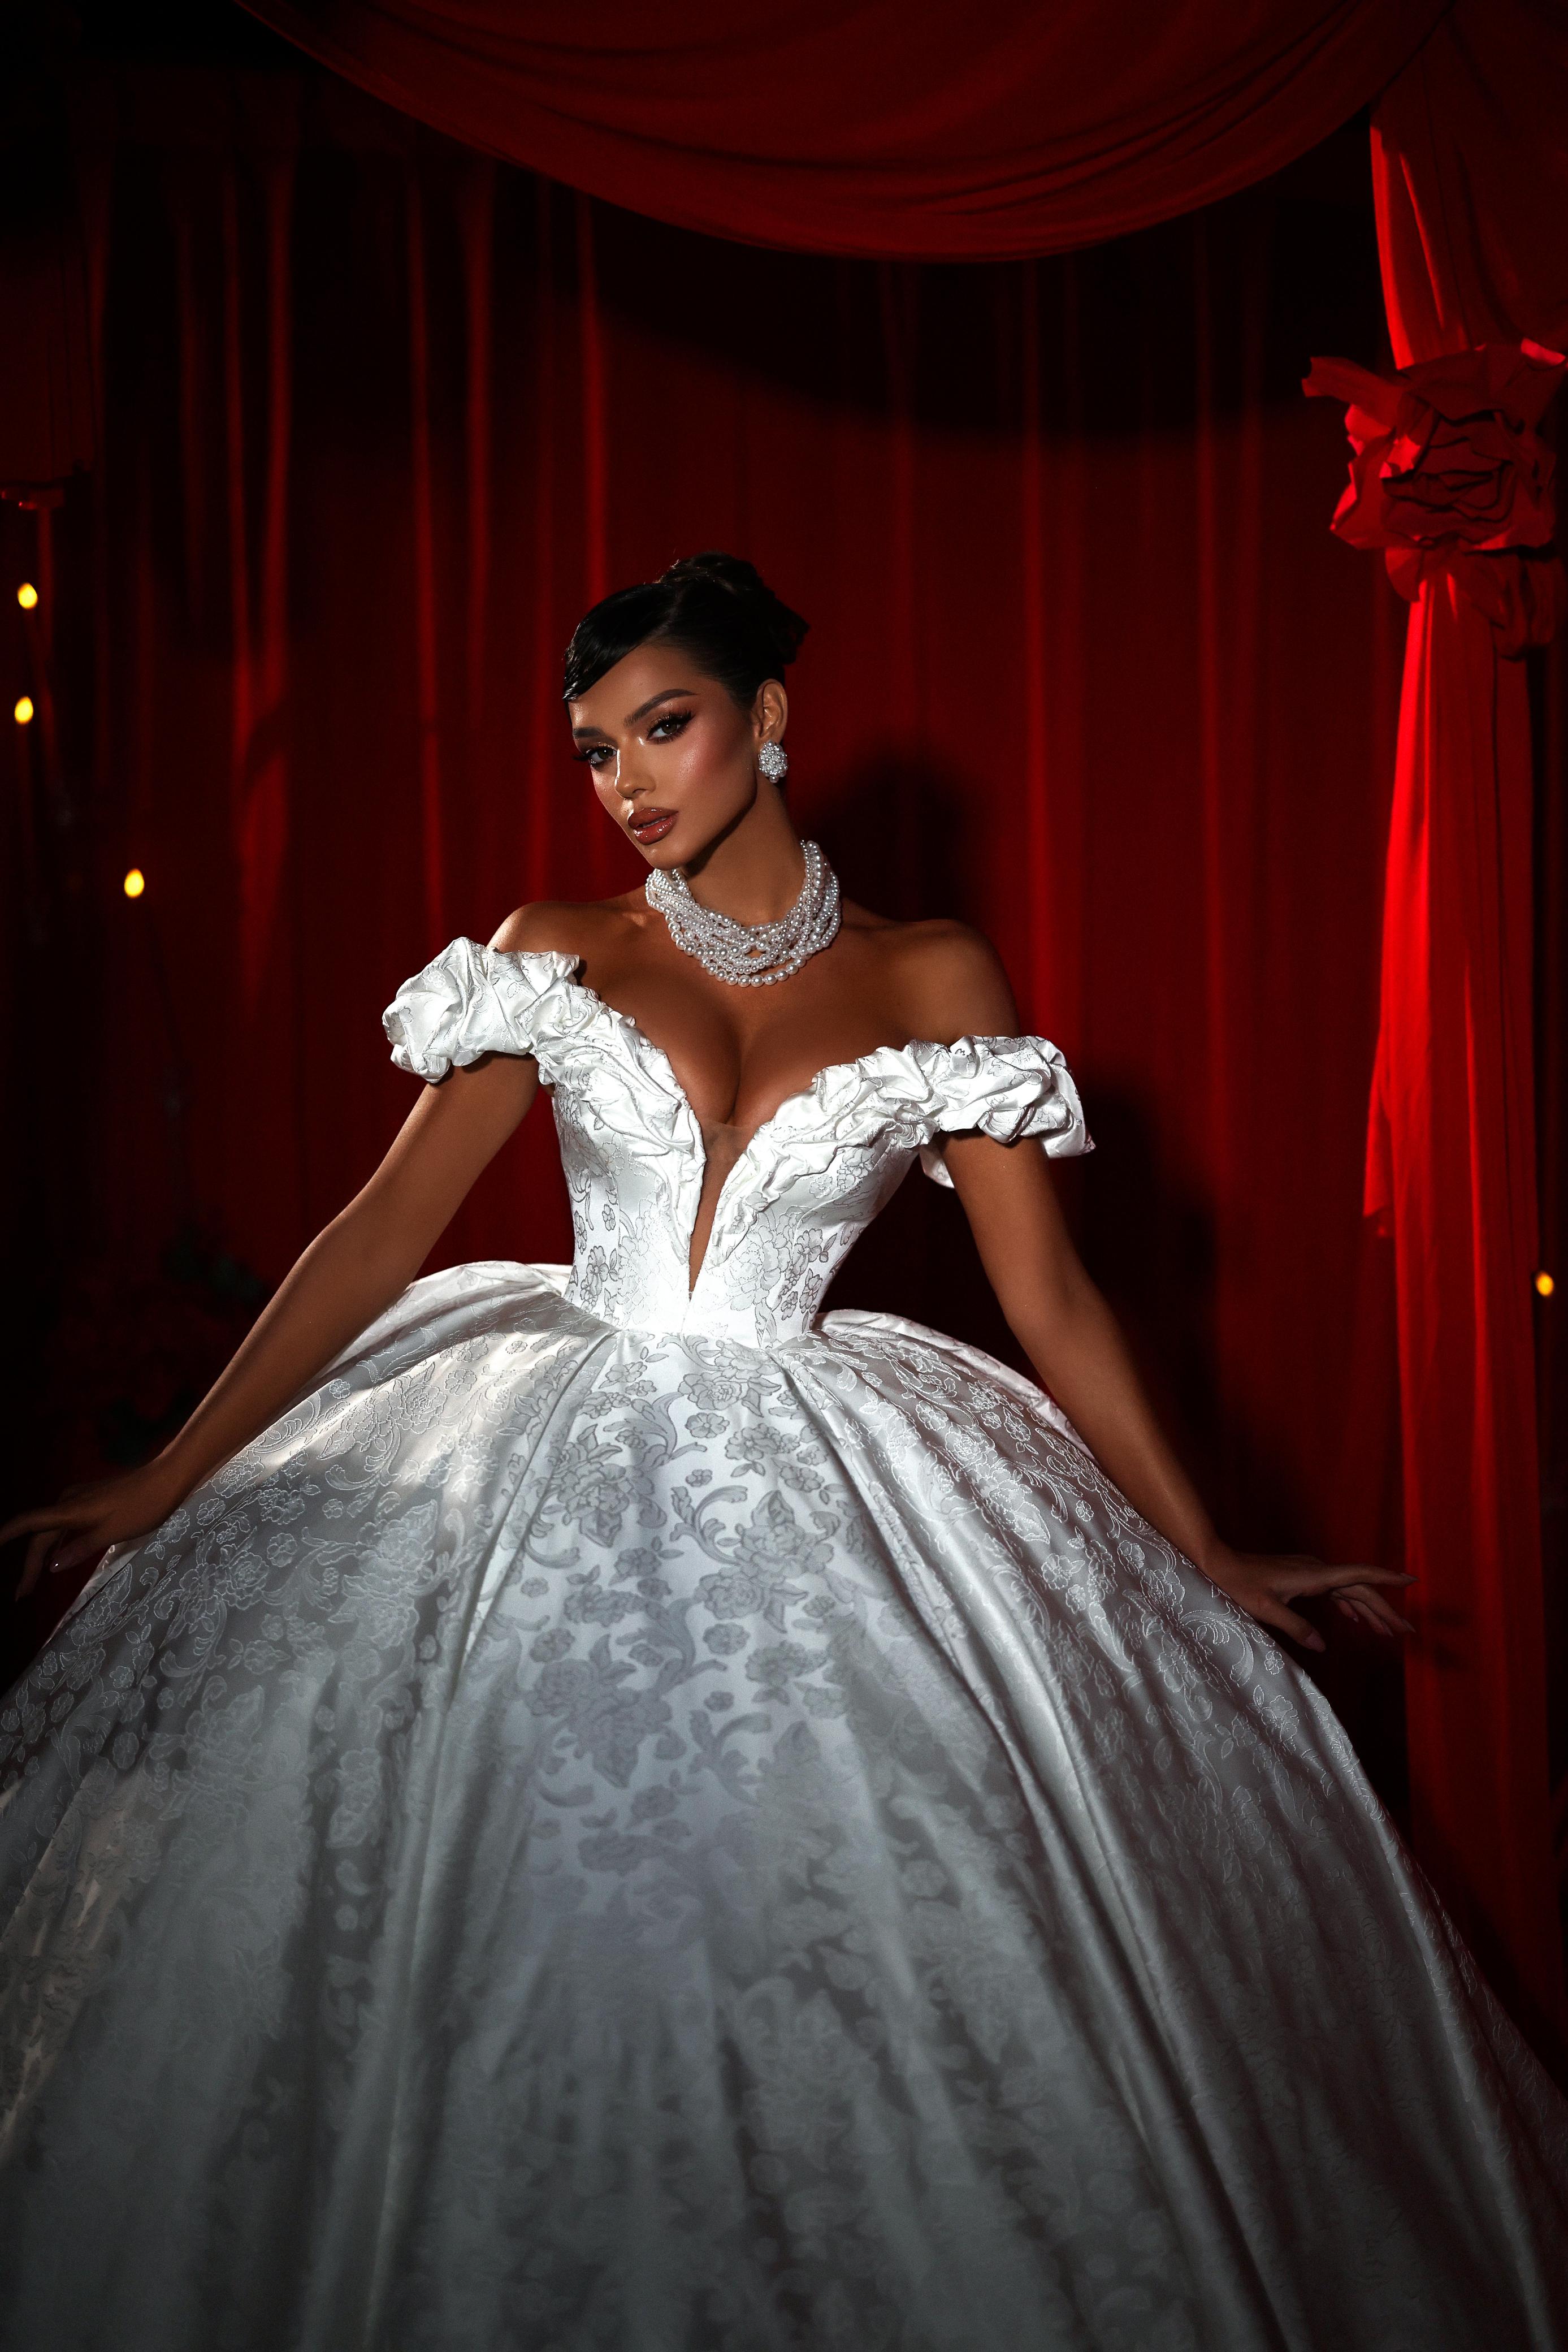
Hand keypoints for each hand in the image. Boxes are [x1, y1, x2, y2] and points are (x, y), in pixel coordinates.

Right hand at [1, 1459, 192, 1599]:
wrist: (168, 1479)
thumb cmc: (144, 1506)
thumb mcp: (113, 1532)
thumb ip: (80, 1548)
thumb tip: (51, 1566)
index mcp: (70, 1509)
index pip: (29, 1523)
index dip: (5, 1535)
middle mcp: (69, 1501)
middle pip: (40, 1535)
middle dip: (29, 1566)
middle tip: (22, 1594)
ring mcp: (80, 1499)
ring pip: (52, 1530)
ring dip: (42, 1555)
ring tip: (33, 1583)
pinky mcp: (92, 1500)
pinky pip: (65, 1524)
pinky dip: (57, 1542)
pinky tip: (57, 1557)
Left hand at [1198, 1543, 1414, 1652]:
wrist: (1220, 1564)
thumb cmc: (1240, 1585)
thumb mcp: (1267, 1610)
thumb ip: (1296, 1627)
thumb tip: (1323, 1646)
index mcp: (1314, 1575)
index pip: (1359, 1575)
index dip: (1387, 1578)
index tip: (1412, 1580)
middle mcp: (1317, 1571)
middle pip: (1360, 1589)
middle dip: (1385, 1609)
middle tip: (1406, 1632)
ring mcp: (1311, 1573)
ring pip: (1349, 1591)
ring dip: (1369, 1610)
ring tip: (1387, 1632)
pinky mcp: (1303, 1579)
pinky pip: (1335, 1592)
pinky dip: (1349, 1606)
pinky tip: (1356, 1620)